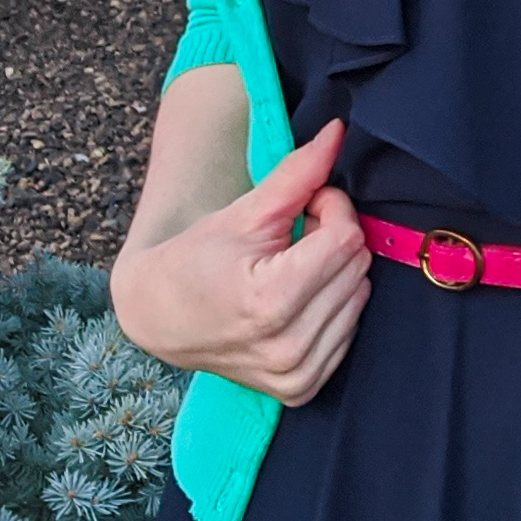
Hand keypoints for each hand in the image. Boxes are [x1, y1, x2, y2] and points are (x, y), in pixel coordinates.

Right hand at [110, 118, 372, 400]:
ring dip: (335, 272)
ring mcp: (297, 375)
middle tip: (294, 234)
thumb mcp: (244, 212)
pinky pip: (350, 329)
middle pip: (356, 266)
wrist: (162, 317)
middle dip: (333, 237)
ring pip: (359, 296)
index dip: (330, 209)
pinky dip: (332, 305)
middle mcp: (289, 347)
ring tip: (291, 265)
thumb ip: (298, 173)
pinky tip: (297, 297)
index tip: (303, 205)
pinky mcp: (304, 388)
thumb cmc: (199, 258)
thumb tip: (340, 132)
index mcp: (272, 302)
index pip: (345, 238)